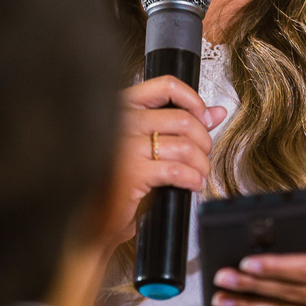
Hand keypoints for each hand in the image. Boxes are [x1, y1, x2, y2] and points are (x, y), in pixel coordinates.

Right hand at [107, 75, 226, 244]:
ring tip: (199, 173)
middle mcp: (121, 122)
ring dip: (201, 163)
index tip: (203, 117)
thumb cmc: (114, 182)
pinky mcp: (132, 173)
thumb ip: (179, 126)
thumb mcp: (147, 147)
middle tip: (203, 155)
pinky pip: (178, 170)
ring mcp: (125, 146)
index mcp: (121, 108)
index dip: (193, 100)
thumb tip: (216, 113)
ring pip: (184, 146)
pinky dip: (193, 178)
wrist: (90, 219)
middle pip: (182, 119)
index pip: (165, 85)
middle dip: (203, 140)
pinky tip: (192, 184)